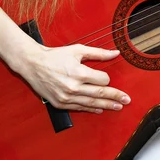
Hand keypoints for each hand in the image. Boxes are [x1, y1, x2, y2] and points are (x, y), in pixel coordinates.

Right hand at [11, 44, 128, 113]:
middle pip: (100, 94)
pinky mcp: (60, 103)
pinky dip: (91, 109)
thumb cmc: (55, 56)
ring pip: (92, 104)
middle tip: (127, 100)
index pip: (102, 80)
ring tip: (118, 107)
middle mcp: (73, 87)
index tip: (105, 77)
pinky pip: (79, 108)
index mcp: (79, 73)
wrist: (32, 64)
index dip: (106, 78)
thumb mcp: (78, 50)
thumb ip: (98, 53)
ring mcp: (66, 97)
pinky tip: (100, 110)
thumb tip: (115, 53)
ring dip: (107, 106)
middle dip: (115, 97)